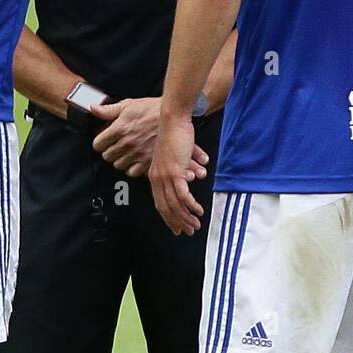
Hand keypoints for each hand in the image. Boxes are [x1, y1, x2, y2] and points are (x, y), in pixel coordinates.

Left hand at [91, 97, 209, 178]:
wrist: (172, 116)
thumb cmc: (151, 109)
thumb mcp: (128, 105)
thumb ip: (108, 110)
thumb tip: (93, 108)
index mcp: (119, 128)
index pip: (98, 144)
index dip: (100, 142)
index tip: (104, 141)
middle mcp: (127, 142)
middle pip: (107, 156)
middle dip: (109, 150)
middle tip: (115, 145)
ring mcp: (137, 153)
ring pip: (118, 165)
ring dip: (120, 159)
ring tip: (126, 152)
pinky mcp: (147, 161)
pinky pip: (132, 172)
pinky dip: (131, 167)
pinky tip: (134, 159)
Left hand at [149, 114, 204, 235]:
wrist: (173, 120)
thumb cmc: (175, 135)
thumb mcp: (173, 156)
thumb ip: (180, 170)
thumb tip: (191, 178)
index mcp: (154, 176)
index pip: (160, 203)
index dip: (169, 218)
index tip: (177, 228)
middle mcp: (157, 178)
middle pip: (166, 208)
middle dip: (178, 223)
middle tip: (188, 231)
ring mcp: (165, 176)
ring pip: (175, 204)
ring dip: (186, 217)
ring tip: (196, 225)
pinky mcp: (175, 172)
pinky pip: (183, 195)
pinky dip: (191, 206)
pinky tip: (198, 211)